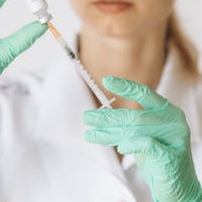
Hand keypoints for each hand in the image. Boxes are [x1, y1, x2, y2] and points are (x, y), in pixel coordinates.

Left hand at [83, 76, 201, 201]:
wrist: (179, 186)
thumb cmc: (160, 158)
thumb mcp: (145, 135)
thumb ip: (131, 124)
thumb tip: (101, 115)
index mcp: (167, 110)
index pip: (144, 93)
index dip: (125, 86)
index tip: (106, 80)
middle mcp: (173, 120)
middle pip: (134, 114)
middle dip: (107, 117)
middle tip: (87, 117)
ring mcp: (175, 137)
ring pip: (136, 129)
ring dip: (109, 133)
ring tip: (91, 134)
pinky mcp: (172, 155)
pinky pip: (146, 144)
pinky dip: (130, 145)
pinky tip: (120, 148)